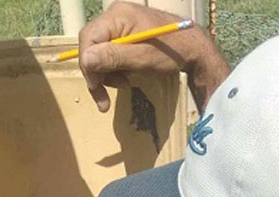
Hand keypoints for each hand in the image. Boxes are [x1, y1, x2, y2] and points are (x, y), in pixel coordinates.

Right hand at [79, 1, 208, 110]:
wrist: (193, 48)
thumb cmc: (171, 52)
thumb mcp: (141, 58)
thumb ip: (113, 57)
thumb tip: (86, 60)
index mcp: (117, 15)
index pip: (88, 39)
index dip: (88, 65)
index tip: (96, 88)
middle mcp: (115, 16)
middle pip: (91, 46)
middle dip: (97, 73)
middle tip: (104, 100)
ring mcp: (120, 24)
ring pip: (99, 52)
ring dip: (107, 74)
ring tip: (125, 84)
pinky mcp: (126, 34)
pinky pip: (110, 53)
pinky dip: (115, 69)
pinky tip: (128, 77)